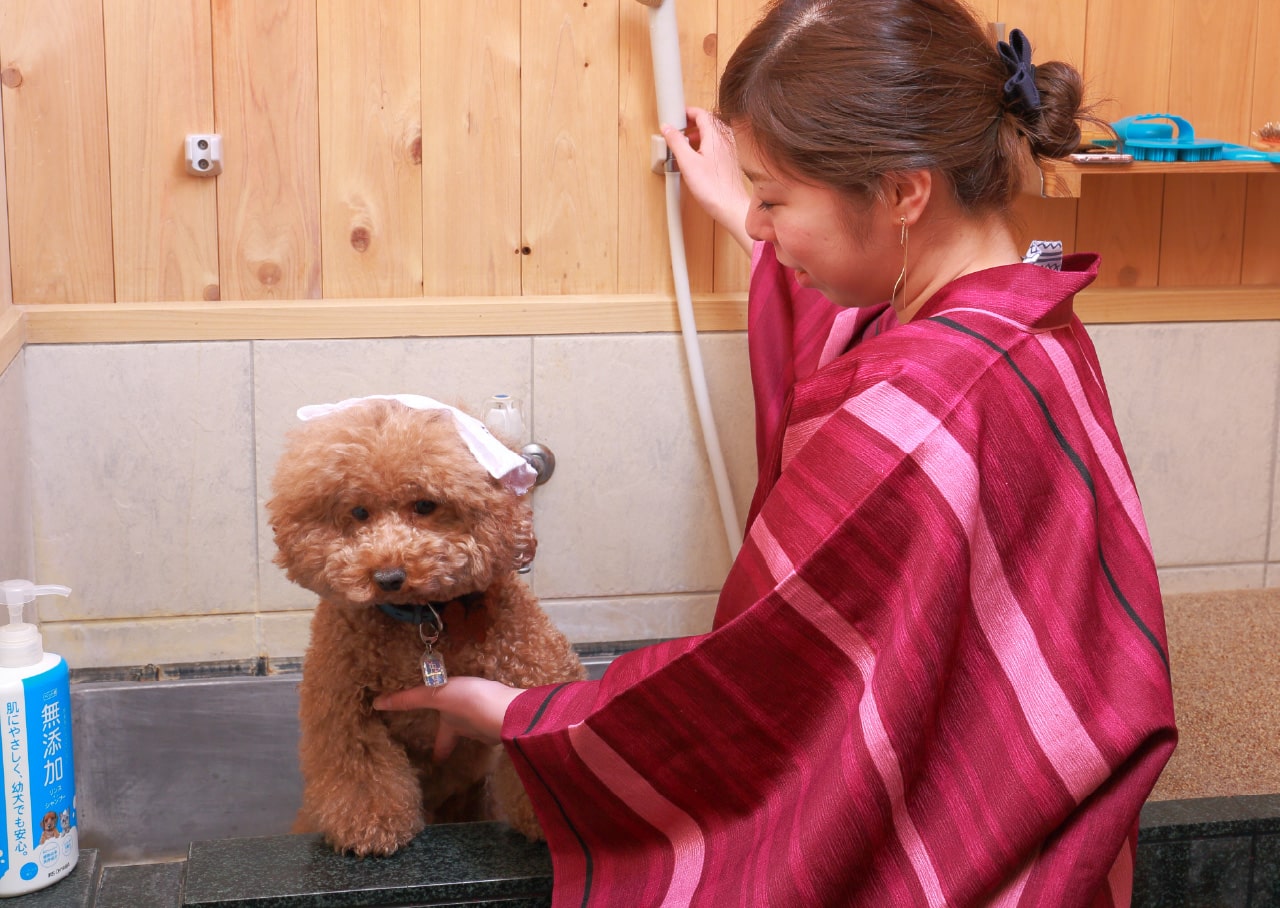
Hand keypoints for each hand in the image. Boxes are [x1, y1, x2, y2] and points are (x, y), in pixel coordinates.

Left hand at [373, 676, 522, 760]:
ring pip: (483, 726)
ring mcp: (493, 726)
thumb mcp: (437, 695)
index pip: (443, 743)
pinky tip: (502, 709)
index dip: (439, 752)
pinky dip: (498, 715)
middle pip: (463, 735)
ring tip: (481, 716)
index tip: (437, 761)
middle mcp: (472, 730)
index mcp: (454, 726)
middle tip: (460, 735)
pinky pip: (501, 717)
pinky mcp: (511, 717)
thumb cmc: (471, 703)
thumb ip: (409, 699)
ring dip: (480, 722)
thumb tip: (376, 704)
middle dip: (461, 734)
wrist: (511, 709)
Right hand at [662, 107, 752, 253]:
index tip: (677, 116)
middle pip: (706, 123)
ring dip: (696, 137)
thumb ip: (676, 142)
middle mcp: (724, 140)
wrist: (730, 206)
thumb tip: (667, 128)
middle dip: (690, 124)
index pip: (701, 113)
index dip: (687, 112)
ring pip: (710, 135)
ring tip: (683, 145)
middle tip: (678, 130)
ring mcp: (729, 150)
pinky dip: (703, 147)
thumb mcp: (687, 162)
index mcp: (715, 135)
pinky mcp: (729, 161)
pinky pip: (714, 147)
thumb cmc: (712, 188)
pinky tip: (694, 160)